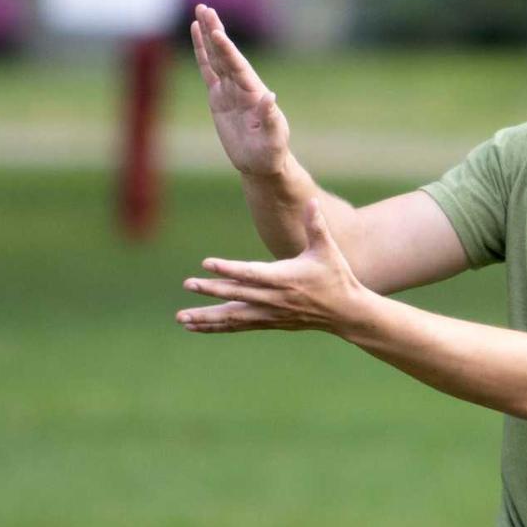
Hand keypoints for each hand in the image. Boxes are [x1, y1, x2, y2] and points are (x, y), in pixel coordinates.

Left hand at [177, 199, 370, 334]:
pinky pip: (236, 325)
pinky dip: (215, 326)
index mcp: (284, 279)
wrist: (345, 312)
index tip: (207, 264)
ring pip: (232, 317)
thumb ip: (316, 225)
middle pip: (236, 295)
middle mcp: (274, 299)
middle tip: (187, 284)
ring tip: (181, 318)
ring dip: (206, 318)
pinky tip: (195, 326)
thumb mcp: (328, 249)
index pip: (251, 274)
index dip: (228, 269)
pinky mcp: (267, 322)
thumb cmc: (336, 277)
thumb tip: (312, 200)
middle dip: (210, 290)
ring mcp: (269, 314)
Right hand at [191, 3, 290, 176]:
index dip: (227, 50)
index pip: (238, 67)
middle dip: (215, 31)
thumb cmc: (270, 153)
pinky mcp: (218, 97)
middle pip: (225, 54)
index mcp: (253, 93)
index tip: (216, 32)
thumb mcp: (274, 140)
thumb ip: (271, 119)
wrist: (262, 162)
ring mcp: (229, 90)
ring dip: (208, 35)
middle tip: (205, 7)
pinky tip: (198, 34)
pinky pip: (208, 71)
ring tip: (200, 11)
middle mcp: (242, 86)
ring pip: (216, 57)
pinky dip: (202, 53)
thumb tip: (270, 96)